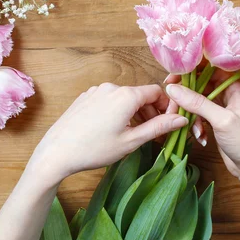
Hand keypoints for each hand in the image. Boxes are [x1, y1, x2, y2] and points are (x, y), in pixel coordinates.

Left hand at [27, 83, 188, 182]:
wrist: (57, 152)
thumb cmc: (95, 149)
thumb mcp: (131, 141)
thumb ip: (158, 127)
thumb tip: (182, 119)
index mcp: (126, 95)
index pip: (156, 92)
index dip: (165, 107)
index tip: (167, 123)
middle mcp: (112, 87)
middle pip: (140, 95)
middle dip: (149, 112)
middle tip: (152, 134)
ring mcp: (96, 91)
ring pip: (124, 98)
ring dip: (133, 113)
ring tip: (132, 135)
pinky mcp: (85, 97)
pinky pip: (108, 100)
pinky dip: (117, 111)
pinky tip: (112, 130)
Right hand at [165, 71, 239, 186]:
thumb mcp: (222, 120)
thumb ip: (197, 103)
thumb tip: (172, 89)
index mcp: (234, 84)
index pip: (209, 66)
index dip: (191, 68)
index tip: (173, 77)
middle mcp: (227, 91)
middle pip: (199, 81)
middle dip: (185, 93)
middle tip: (171, 101)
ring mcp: (221, 105)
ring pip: (196, 98)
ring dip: (189, 112)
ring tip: (189, 125)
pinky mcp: (215, 118)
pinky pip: (198, 113)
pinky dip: (195, 122)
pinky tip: (200, 135)